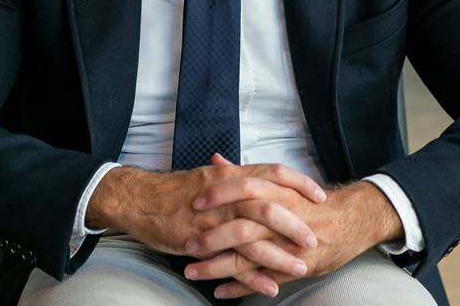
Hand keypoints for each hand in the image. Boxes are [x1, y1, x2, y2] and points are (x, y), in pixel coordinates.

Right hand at [86, 157, 326, 296]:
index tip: (320, 195)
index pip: (273, 173)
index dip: (299, 184)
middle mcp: (226, 195)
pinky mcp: (201, 243)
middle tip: (314, 239)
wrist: (139, 200)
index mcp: (231, 175)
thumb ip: (236, 176)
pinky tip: (269, 287)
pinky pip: (231, 263)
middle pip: (268, 207)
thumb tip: (260, 178)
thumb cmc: (176, 190)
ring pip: (253, 238)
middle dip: (295, 225)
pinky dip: (252, 277)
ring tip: (300, 268)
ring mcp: (214, 220)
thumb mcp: (209, 176)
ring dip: (279, 256)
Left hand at [184, 157, 404, 298]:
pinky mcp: (294, 266)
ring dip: (217, 266)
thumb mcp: (281, 182)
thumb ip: (246, 173)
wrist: (350, 220)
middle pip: (243, 227)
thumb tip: (216, 161)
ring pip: (248, 257)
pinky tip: (219, 291)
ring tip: (191, 271)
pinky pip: (262, 279)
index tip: (193, 201)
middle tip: (186, 242)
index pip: (245, 189)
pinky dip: (239, 287)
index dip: (218, 195)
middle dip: (211, 236)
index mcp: (279, 192)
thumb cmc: (310, 202)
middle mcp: (283, 218)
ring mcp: (288, 245)